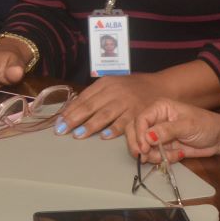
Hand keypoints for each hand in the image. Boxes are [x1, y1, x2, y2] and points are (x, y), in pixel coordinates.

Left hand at [52, 73, 169, 140]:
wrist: (160, 86)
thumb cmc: (132, 87)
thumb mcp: (113, 84)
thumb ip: (96, 95)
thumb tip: (73, 108)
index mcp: (105, 83)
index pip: (84, 98)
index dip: (70, 110)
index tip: (58, 121)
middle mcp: (114, 91)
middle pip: (91, 106)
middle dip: (74, 119)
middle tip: (62, 130)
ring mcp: (126, 102)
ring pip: (105, 115)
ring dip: (90, 126)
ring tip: (77, 135)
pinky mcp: (138, 113)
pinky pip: (124, 123)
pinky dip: (114, 130)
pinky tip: (104, 136)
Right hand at [125, 99, 219, 161]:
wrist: (218, 138)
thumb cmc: (205, 125)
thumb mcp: (187, 126)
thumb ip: (167, 131)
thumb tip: (147, 137)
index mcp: (159, 108)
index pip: (140, 119)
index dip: (139, 134)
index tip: (144, 148)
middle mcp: (155, 119)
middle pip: (135, 131)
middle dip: (139, 146)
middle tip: (144, 157)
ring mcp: (158, 133)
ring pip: (143, 146)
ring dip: (152, 155)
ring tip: (168, 157)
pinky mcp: (162, 146)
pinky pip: (154, 155)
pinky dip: (162, 159)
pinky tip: (177, 155)